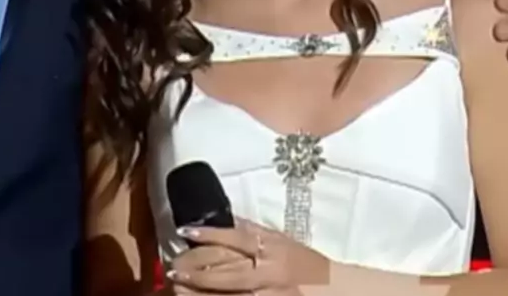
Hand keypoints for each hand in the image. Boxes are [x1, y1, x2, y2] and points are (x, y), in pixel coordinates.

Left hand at [167, 219, 328, 294]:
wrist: (334, 291)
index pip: (235, 238)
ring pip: (226, 294)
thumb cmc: (307, 264)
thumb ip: (255, 231)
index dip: (208, 234)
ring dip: (199, 291)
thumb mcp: (282, 241)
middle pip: (226, 269)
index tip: (184, 231)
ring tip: (176, 287)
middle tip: (173, 268)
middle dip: (196, 269)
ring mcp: (266, 295)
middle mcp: (268, 272)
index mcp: (272, 249)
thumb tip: (228, 219)